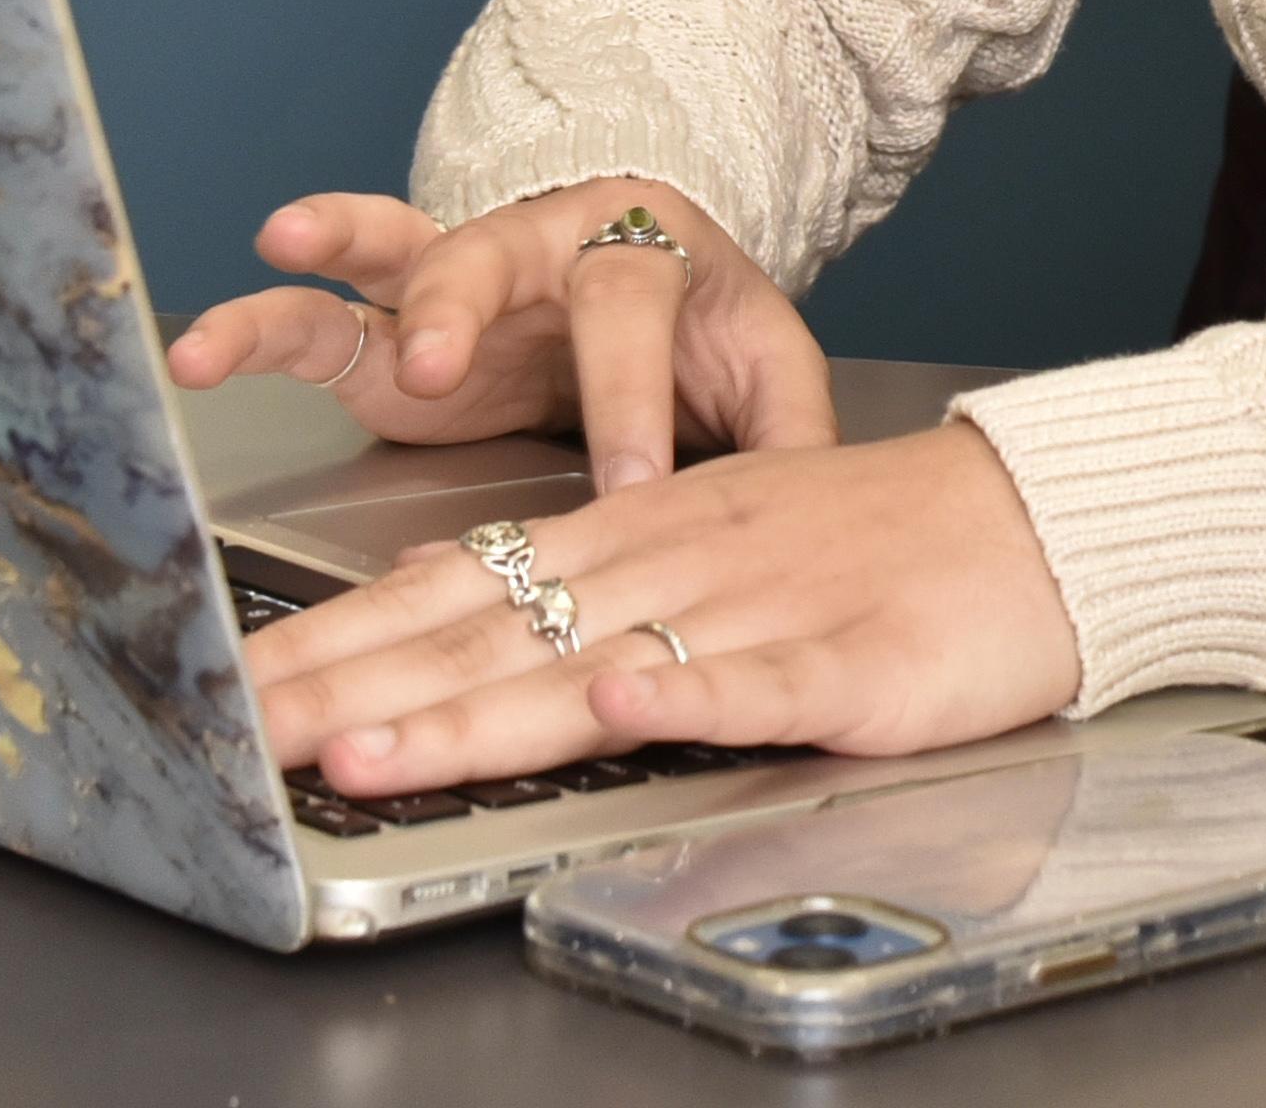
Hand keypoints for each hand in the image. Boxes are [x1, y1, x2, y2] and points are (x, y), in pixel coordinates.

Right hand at [162, 177, 834, 492]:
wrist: (657, 269)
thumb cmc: (707, 328)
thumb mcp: (766, 368)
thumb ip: (787, 431)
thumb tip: (818, 504)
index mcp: (647, 253)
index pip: (638, 315)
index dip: (633, 401)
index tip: (629, 490)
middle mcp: (542, 247)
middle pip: (500, 255)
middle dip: (466, 309)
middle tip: (439, 368)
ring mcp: (460, 279)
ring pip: (393, 253)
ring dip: (334, 263)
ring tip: (272, 268)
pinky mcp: (395, 328)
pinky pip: (321, 312)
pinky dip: (266, 316)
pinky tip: (204, 346)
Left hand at [243, 420, 1083, 792]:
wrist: (1032, 518)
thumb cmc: (871, 547)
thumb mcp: (707, 539)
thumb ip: (581, 576)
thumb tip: (443, 602)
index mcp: (632, 536)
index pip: (451, 593)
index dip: (338, 645)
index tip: (233, 689)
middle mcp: (672, 563)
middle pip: (488, 635)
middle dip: (353, 690)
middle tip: (242, 734)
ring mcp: (759, 610)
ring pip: (591, 661)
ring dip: (474, 712)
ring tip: (370, 747)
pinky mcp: (852, 662)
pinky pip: (760, 682)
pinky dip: (688, 693)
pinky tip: (620, 702)